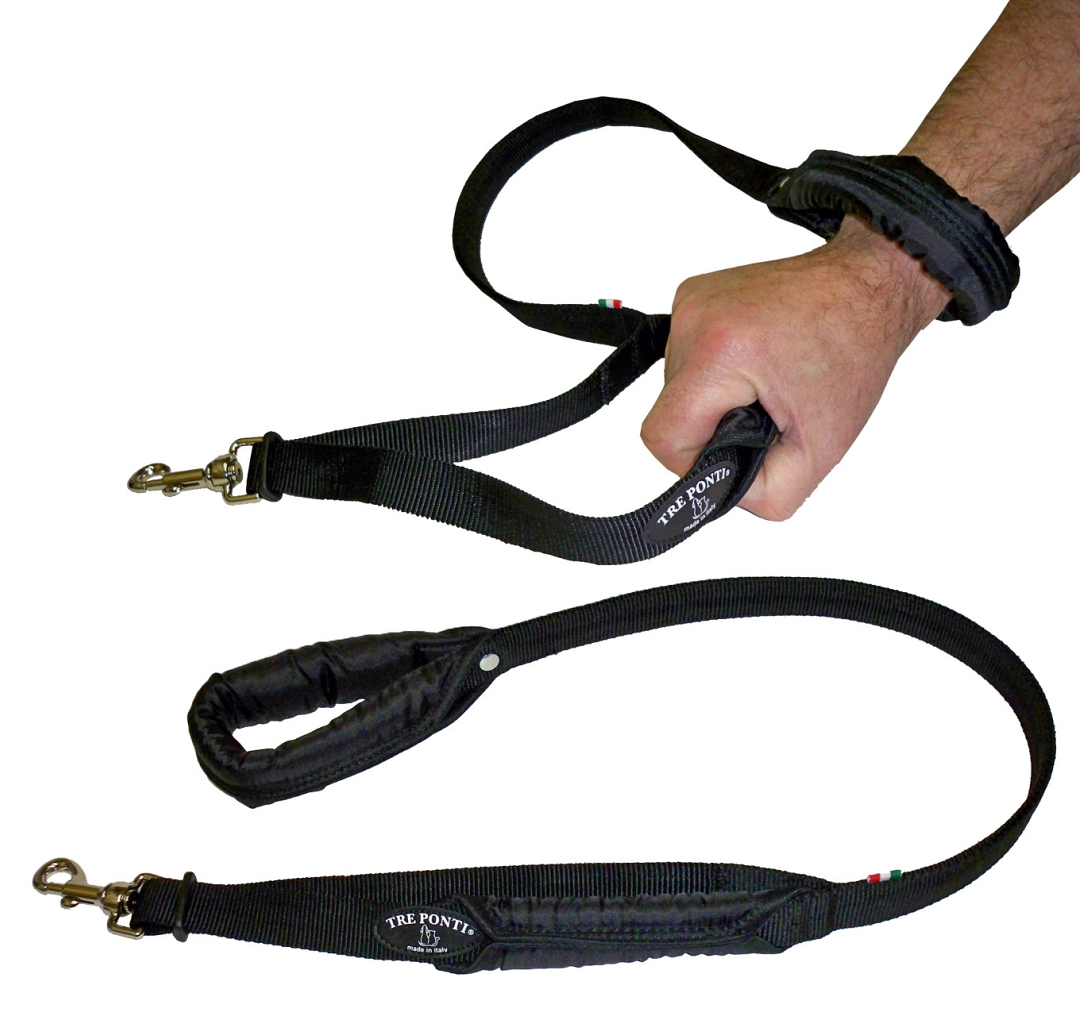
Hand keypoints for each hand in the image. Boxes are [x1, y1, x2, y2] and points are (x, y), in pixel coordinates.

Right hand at [640, 216, 951, 519]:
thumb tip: (718, 495)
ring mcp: (689, 302)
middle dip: (713, 426)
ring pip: (675, 387)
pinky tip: (754, 364)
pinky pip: (685, 358)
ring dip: (714, 399)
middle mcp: (694, 318)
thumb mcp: (820, 452)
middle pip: (669, 412)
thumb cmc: (855, 355)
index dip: (694, 461)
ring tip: (764, 384)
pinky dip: (715, 373)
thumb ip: (763, 494)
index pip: (662, 437)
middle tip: (765, 413)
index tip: (736, 450)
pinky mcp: (692, 295)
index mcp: (721, 352)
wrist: (870, 285)